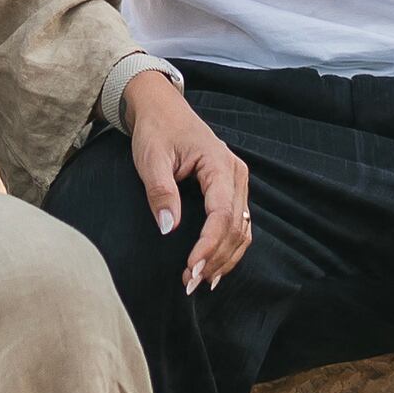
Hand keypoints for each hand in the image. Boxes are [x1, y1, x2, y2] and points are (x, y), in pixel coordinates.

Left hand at [123, 74, 253, 290]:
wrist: (162, 110)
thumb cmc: (156, 131)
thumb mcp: (151, 159)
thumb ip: (161, 192)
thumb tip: (167, 228)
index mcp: (220, 165)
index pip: (221, 214)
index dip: (209, 245)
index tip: (192, 268)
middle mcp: (236, 175)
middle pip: (236, 227)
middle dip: (215, 259)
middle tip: (190, 283)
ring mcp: (236, 183)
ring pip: (242, 230)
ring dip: (224, 259)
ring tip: (200, 281)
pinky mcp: (230, 191)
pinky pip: (238, 225)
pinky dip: (228, 249)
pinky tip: (213, 268)